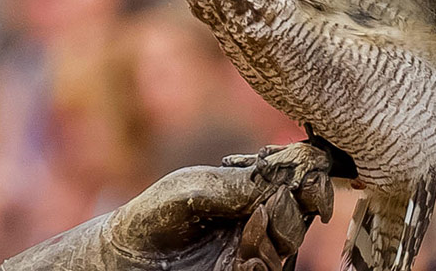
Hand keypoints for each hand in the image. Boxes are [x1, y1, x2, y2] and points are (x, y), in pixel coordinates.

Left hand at [0, 142, 333, 270]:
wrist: (124, 260)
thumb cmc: (154, 216)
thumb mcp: (189, 189)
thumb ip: (236, 184)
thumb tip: (285, 180)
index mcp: (251, 188)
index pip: (295, 175)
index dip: (311, 173)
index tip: (310, 179)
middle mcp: (261, 219)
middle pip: (302, 210)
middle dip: (296, 208)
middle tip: (268, 209)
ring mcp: (255, 252)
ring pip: (290, 245)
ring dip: (277, 238)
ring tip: (250, 238)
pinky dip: (264, 266)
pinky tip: (249, 262)